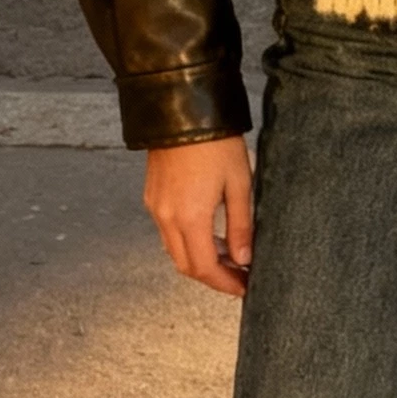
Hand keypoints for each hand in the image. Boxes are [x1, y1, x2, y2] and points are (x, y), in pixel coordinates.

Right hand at [144, 136, 252, 295]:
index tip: (244, 287)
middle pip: (186, 265)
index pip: (205, 268)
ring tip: (230, 255)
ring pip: (175, 250)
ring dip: (200, 259)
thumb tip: (243, 259)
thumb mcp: (240, 184)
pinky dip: (188, 241)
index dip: (225, 284)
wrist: (183, 110)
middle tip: (239, 276)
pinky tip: (210, 234)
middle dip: (213, 276)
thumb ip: (241, 226)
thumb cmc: (216, 143)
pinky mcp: (152, 196)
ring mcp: (155, 207)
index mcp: (190, 218)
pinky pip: (167, 231)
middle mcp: (166, 217)